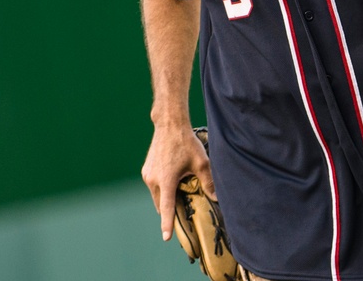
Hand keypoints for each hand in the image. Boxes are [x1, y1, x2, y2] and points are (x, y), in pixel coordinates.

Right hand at [142, 124, 214, 240]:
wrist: (169, 125)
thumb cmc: (186, 143)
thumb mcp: (201, 162)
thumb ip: (208, 181)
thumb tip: (217, 197)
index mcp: (166, 180)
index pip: (167, 208)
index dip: (167, 224)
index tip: (166, 237)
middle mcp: (153, 180)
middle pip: (161, 204)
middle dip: (170, 211)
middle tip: (183, 215)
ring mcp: (147, 175)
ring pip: (157, 196)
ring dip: (166, 199)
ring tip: (180, 195)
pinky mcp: (146, 171)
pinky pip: (154, 187)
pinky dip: (162, 190)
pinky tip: (173, 184)